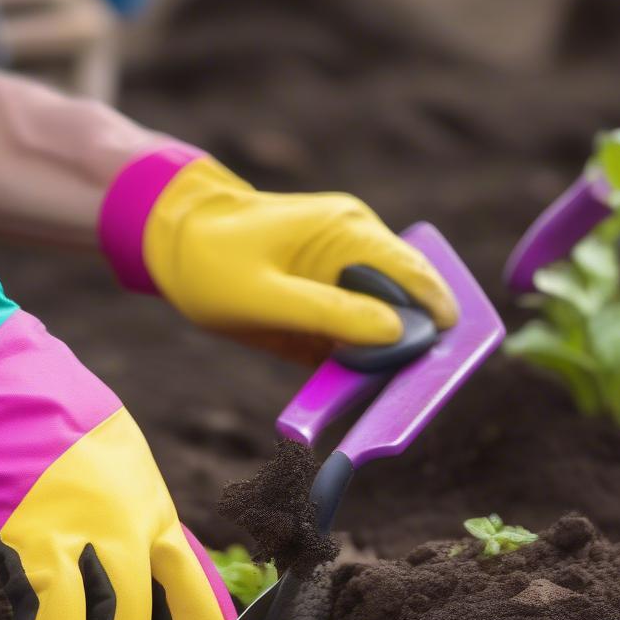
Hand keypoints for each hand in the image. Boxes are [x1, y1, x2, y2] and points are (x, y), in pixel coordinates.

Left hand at [100, 145, 458, 358]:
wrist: (175, 243)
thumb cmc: (213, 264)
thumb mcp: (265, 298)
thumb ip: (330, 313)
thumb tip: (397, 332)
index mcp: (348, 232)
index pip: (415, 273)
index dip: (436, 317)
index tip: (443, 363)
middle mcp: (357, 241)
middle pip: (409, 294)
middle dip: (412, 341)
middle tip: (407, 388)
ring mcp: (344, 263)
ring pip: (386, 312)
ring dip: (382, 351)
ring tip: (372, 387)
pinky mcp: (328, 288)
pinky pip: (355, 321)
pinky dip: (354, 351)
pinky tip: (345, 375)